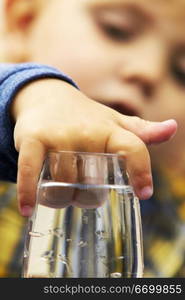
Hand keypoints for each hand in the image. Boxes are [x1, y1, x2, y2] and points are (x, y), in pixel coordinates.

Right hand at [11, 79, 176, 215]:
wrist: (48, 97)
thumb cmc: (86, 117)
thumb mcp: (115, 122)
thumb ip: (143, 131)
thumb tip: (173, 128)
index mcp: (110, 130)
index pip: (133, 149)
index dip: (141, 172)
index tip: (143, 194)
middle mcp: (86, 132)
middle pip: (93, 185)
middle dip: (88, 198)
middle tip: (81, 193)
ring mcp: (58, 136)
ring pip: (64, 186)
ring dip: (62, 199)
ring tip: (61, 194)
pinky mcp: (32, 139)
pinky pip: (30, 171)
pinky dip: (28, 192)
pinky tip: (28, 209)